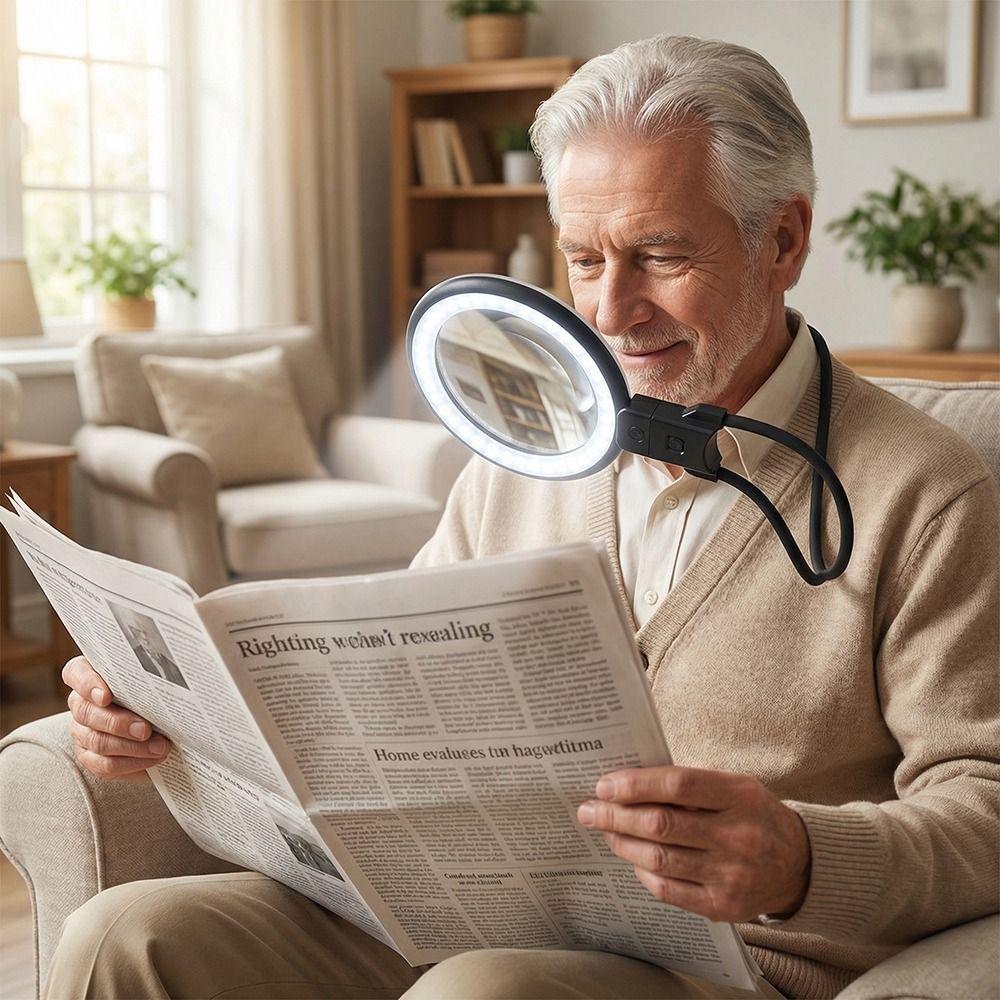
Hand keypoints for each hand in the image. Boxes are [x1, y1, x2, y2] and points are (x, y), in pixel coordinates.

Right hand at [63, 656, 170, 780]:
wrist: (153, 719)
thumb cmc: (149, 690)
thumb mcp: (147, 678)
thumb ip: (146, 677)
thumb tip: (170, 682)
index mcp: (88, 676)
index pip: (77, 674)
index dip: (88, 685)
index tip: (106, 696)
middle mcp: (80, 703)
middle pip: (87, 713)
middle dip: (118, 723)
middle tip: (145, 730)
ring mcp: (81, 731)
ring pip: (98, 742)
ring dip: (132, 748)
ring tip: (160, 747)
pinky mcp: (89, 757)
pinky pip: (105, 766)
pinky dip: (132, 764)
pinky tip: (153, 759)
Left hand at [577, 765, 809, 922]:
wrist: (798, 864)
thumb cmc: (752, 813)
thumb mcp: (734, 786)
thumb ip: (689, 783)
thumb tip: (627, 782)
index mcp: (741, 796)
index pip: (678, 785)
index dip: (636, 784)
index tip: (605, 784)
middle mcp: (738, 836)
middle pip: (662, 825)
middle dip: (616, 815)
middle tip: (589, 809)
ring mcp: (732, 875)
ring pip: (659, 858)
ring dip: (622, 843)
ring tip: (604, 830)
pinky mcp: (723, 907)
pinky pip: (668, 889)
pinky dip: (642, 871)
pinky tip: (631, 856)